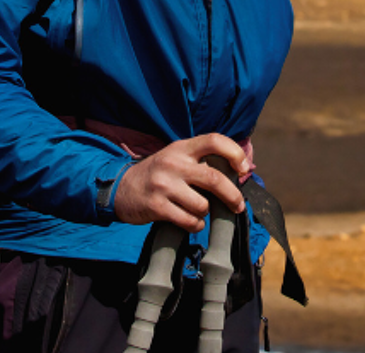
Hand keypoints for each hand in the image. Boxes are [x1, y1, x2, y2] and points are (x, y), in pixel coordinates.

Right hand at [111, 134, 251, 230]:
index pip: (215, 140)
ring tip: (198, 211)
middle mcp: (174, 163)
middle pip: (215, 179)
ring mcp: (164, 185)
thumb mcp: (176, 158)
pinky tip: (190, 221)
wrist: (120, 189)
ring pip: (203, 205)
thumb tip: (240, 173)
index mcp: (182, 148)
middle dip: (232, 195)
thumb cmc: (158, 174)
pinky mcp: (156, 206)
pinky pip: (189, 221)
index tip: (244, 168)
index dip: (235, 152)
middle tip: (238, 205)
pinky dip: (195, 225)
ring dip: (206, 212)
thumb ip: (201, 161)